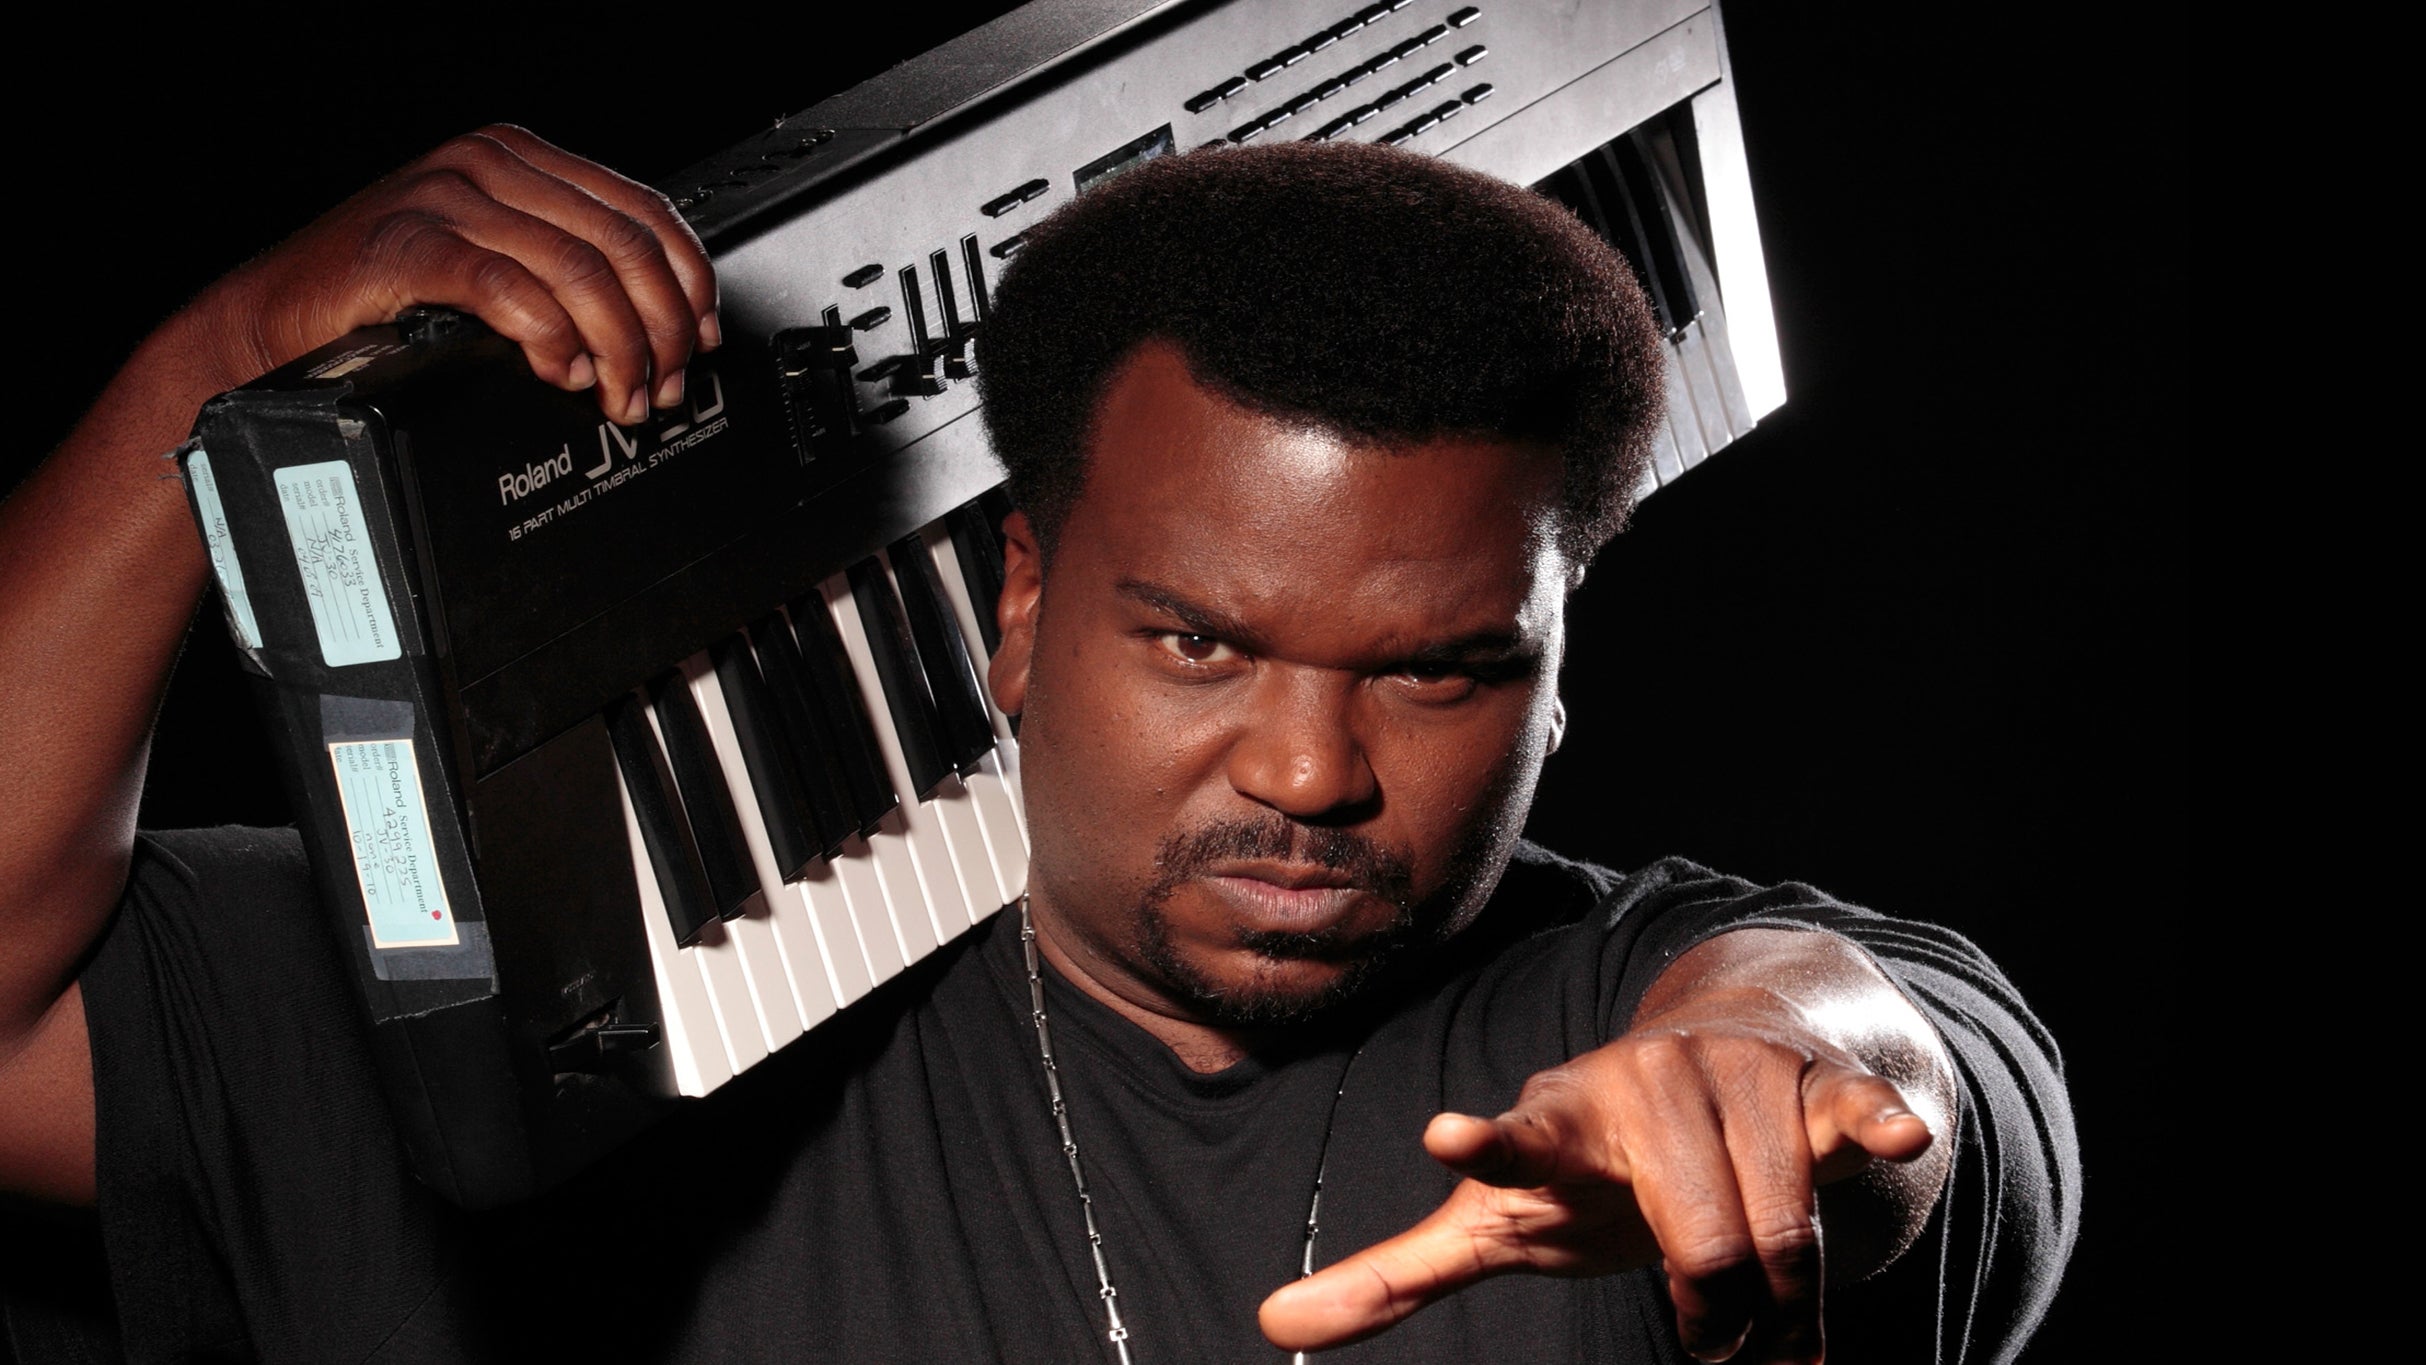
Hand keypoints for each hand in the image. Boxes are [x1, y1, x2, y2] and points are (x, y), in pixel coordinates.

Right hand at [182, 123, 717, 421]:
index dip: (690, 284)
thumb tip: (661, 330)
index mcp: (523, 161)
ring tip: (619, 396)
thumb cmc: (388, 302)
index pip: (645, 211)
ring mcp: (447, 198)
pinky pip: (511, 289)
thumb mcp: (496, 269)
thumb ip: (569, 278)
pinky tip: (561, 371)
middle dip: (661, 330)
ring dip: (619, 349)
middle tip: (661, 387)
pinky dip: (552, 339)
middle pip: (624, 246)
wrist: (279, 320)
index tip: (702, 340)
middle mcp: (489, 165)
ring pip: (581, 271)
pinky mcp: (408, 244)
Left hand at [1259, 930, 1950, 1363]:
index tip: (1447, 1135)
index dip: (1484, 1144)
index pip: (1515, 1140)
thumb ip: (1398, 1275)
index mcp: (1554, 1122)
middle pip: (1693, 1241)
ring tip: (1764, 1307)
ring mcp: (1727, 1076)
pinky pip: (1848, 1114)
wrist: (1714, 1055)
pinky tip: (1895, 1133)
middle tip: (1706, 1331)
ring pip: (1776, 1230)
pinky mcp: (1813, 1079)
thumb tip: (1268, 1326)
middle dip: (1712, 1311)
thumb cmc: (1589, 1161)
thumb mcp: (1497, 1220)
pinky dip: (1873, 1126)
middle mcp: (1640, 1086)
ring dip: (1783, 1304)